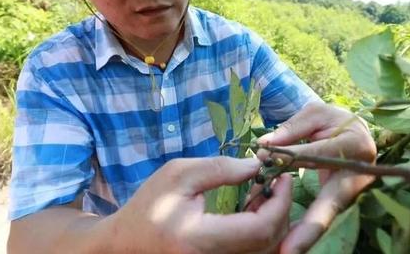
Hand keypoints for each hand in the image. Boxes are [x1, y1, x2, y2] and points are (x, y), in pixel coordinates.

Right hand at [108, 156, 292, 253]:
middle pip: (269, 244)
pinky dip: (262, 233)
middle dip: (281, 210)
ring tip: (265, 193)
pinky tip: (253, 211)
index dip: (280, 202)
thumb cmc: (149, 206)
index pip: (260, 229)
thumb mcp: (178, 175)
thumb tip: (257, 165)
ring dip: (274, 222)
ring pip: (265, 252)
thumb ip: (219, 168)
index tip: (282, 176)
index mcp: (200, 239)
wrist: (126, 244)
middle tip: (277, 182)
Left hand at [257, 102, 376, 253]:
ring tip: (286, 251)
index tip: (265, 161)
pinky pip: (323, 218)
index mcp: (355, 144)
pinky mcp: (344, 202)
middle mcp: (359, 173)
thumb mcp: (315, 114)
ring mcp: (354, 192)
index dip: (291, 157)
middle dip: (311, 227)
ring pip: (328, 216)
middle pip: (333, 202)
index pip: (319, 154)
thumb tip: (264, 147)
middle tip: (289, 248)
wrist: (355, 132)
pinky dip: (306, 233)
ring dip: (306, 235)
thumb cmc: (333, 122)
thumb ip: (292, 129)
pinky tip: (289, 246)